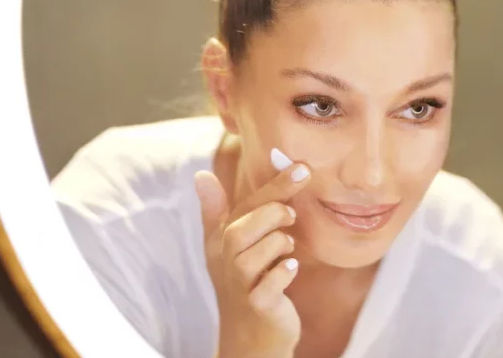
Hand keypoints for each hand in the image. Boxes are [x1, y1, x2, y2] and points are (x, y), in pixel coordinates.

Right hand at [195, 161, 311, 357]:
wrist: (249, 335)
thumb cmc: (241, 281)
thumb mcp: (225, 245)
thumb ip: (217, 209)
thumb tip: (200, 174)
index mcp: (220, 240)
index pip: (244, 205)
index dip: (274, 185)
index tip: (302, 167)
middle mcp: (226, 262)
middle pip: (240, 229)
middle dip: (272, 213)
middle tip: (292, 214)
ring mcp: (240, 286)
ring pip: (253, 257)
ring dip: (278, 243)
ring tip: (289, 246)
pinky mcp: (258, 306)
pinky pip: (268, 286)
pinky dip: (282, 273)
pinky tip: (291, 268)